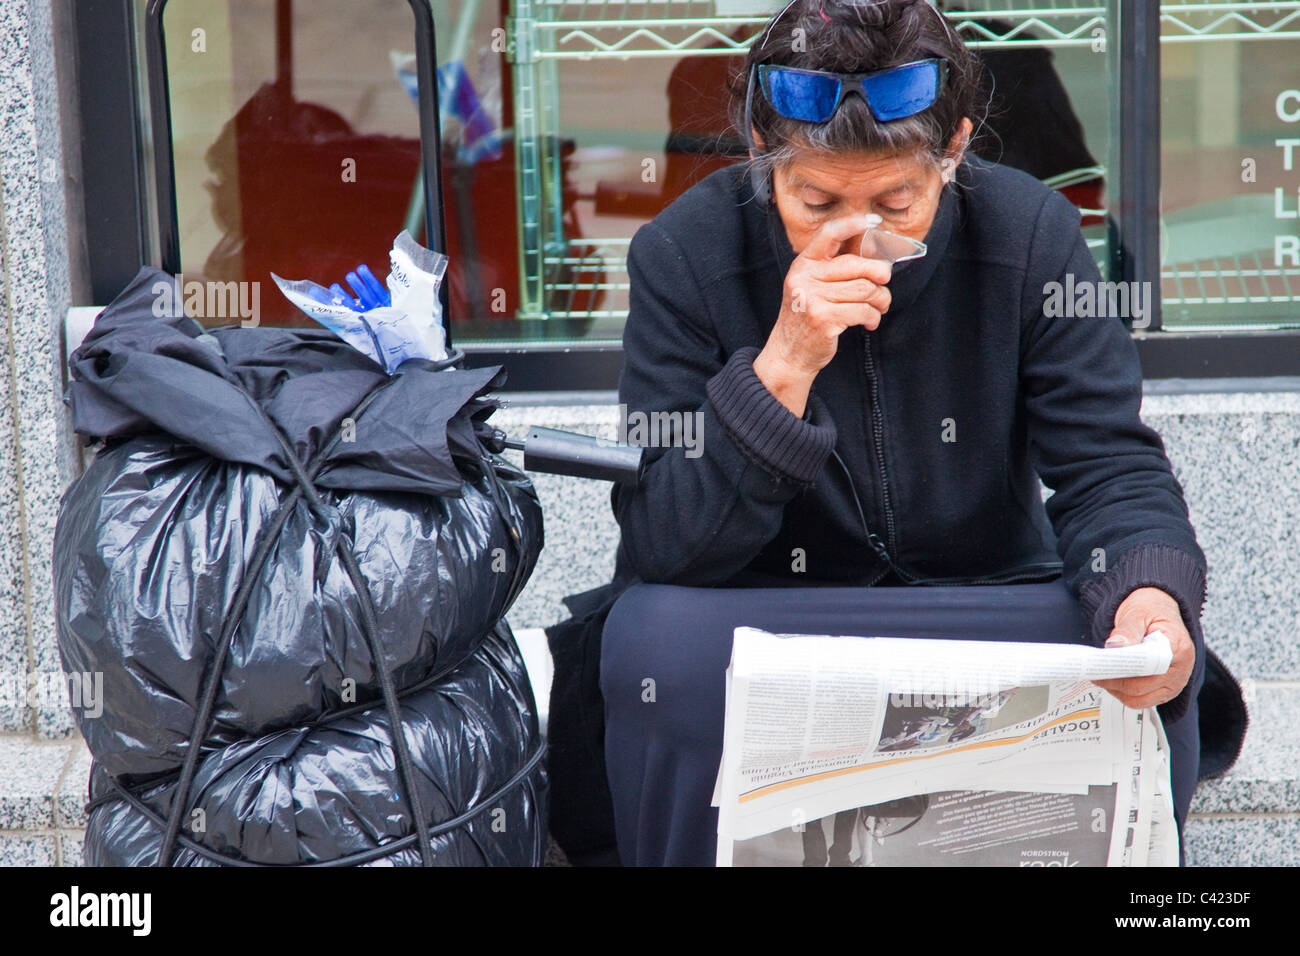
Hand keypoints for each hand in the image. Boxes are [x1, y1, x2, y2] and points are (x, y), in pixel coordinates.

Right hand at [754, 213, 892, 414]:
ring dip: (880, 301)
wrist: (789, 354)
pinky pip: (863, 310)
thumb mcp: (813, 287)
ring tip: (879, 308)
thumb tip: (876, 254)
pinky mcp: (823, 318)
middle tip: (885, 285)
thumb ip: (835, 269)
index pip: (828, 234)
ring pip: (865, 289)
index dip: (853, 224)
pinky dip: (873, 317)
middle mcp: (805, 277)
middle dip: (880, 275)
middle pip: (857, 265)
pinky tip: (870, 322)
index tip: (873, 221)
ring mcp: (812, 298)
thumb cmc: (808, 317)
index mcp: (803, 264)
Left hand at [1093, 587, 1194, 708]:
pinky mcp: (1164, 691)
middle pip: (1141, 688)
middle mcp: (1181, 670)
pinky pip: (1141, 701)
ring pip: (1140, 700)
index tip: (1103, 666)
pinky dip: (1123, 694)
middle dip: (1114, 682)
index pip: (1149, 668)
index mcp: (1178, 648)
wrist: (1159, 610)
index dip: (1124, 670)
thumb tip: (1114, 647)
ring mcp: (1174, 684)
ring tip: (1101, 676)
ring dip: (1116, 691)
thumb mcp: (1137, 612)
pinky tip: (1112, 681)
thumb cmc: (1150, 610)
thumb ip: (1127, 630)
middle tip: (1093, 672)